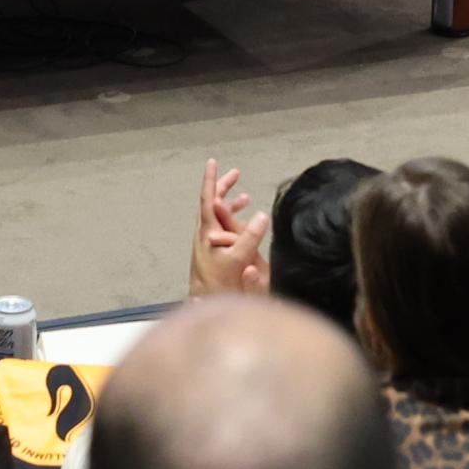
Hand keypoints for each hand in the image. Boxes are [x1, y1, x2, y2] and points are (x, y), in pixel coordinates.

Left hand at [187, 156, 268, 297]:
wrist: (207, 305)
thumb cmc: (220, 284)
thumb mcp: (239, 259)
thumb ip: (250, 237)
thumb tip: (262, 215)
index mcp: (208, 232)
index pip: (208, 199)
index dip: (211, 180)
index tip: (212, 162)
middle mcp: (205, 235)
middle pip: (212, 204)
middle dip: (223, 187)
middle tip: (235, 173)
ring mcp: (209, 244)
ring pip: (218, 217)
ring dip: (230, 204)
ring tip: (244, 196)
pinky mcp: (214, 254)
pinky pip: (224, 229)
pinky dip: (234, 221)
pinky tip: (246, 223)